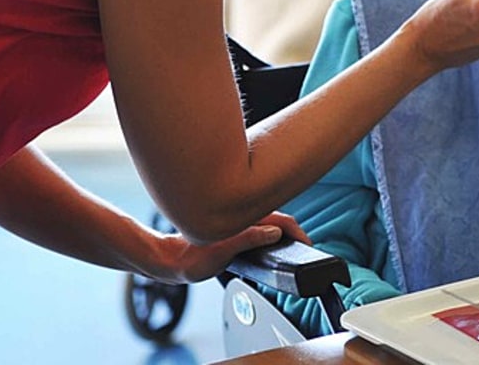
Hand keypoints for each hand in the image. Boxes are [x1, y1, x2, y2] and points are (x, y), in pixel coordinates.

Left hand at [146, 212, 309, 283]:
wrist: (171, 261)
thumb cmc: (190, 258)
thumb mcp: (222, 251)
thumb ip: (248, 239)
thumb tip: (274, 233)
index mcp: (244, 219)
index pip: (281, 220)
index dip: (298, 232)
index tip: (307, 244)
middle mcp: (243, 218)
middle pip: (278, 218)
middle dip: (294, 229)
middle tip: (305, 244)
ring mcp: (239, 224)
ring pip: (269, 222)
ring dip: (283, 231)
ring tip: (293, 243)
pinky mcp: (235, 232)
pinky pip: (260, 229)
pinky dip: (271, 235)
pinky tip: (271, 244)